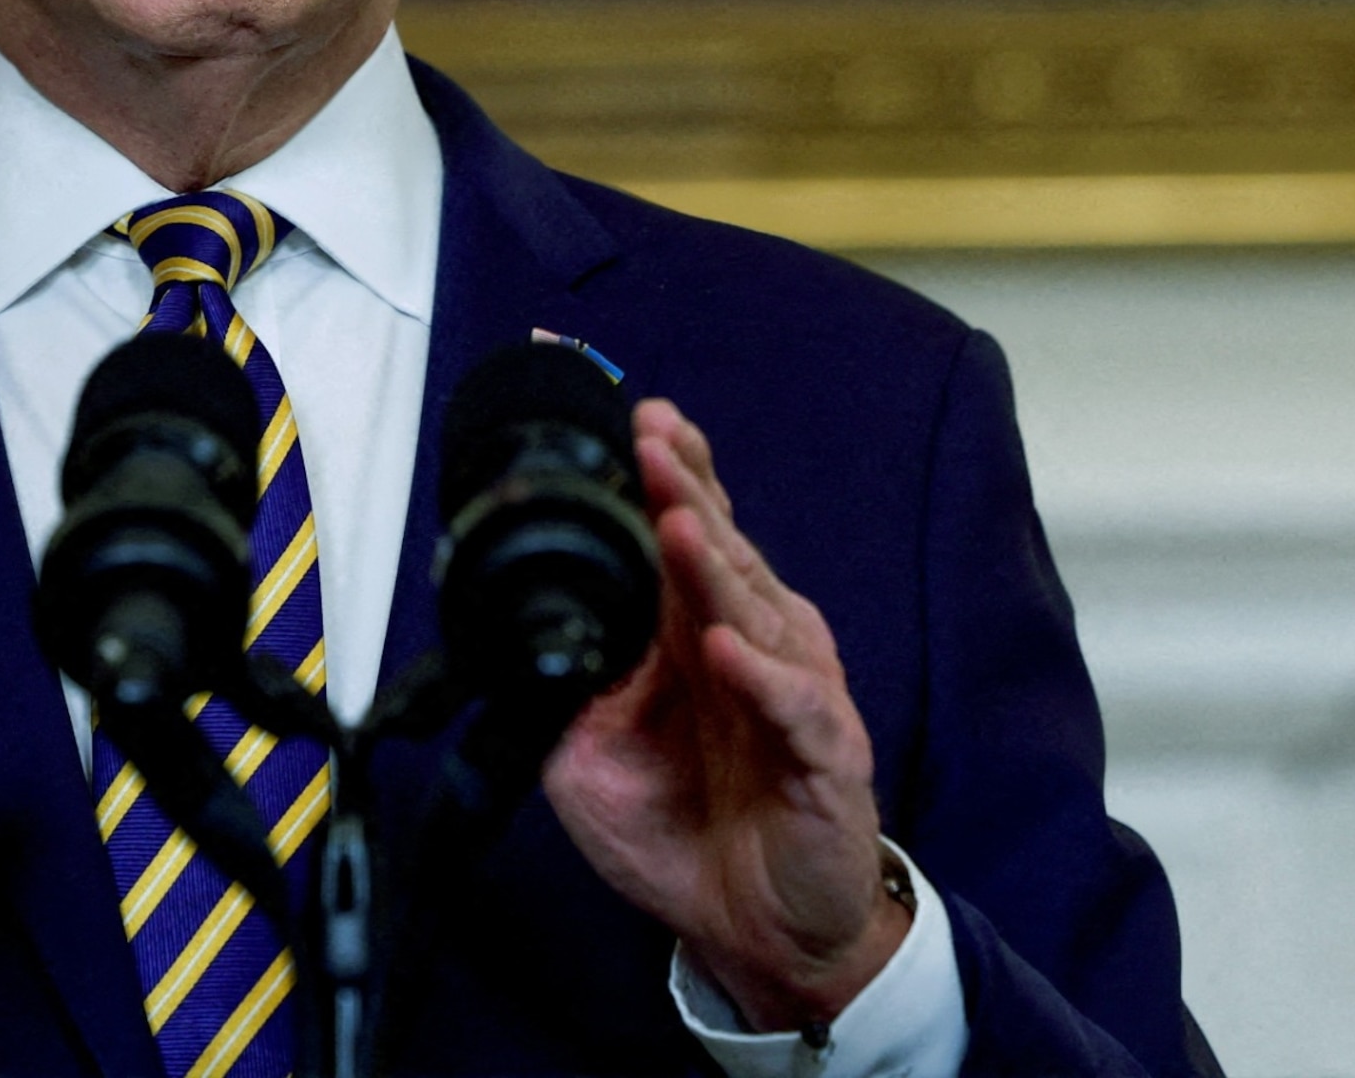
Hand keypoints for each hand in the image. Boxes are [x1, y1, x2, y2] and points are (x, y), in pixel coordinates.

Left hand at [543, 400, 907, 1032]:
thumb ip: (572, 685)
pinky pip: (796, 710)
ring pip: (756, 615)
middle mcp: (754, 646)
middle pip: (723, 555)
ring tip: (679, 522)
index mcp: (701, 634)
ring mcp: (795, 695)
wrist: (757, 931)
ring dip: (715, 569)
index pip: (691, 537)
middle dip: (686, 495)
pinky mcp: (825, 758)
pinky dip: (762, 680)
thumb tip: (529, 628)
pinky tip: (727, 651)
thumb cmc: (687, 829)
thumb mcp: (594, 755)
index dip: (672, 479)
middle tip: (653, 442)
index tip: (640, 422)